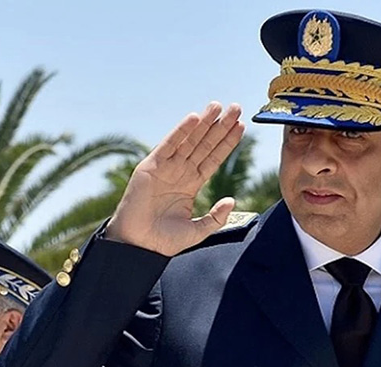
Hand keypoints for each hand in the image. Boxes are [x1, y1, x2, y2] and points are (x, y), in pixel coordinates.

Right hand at [106, 102, 244, 255]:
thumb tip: (231, 200)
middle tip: (236, 107)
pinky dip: (181, 131)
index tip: (242, 127)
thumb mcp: (197, 230)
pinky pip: (168, 145)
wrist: (137, 246)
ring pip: (190, 140)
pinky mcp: (151, 167)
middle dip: (220, 126)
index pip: (214, 158)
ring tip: (219, 106)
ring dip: (204, 123)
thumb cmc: (163, 240)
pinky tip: (194, 118)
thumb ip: (215, 217)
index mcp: (191, 184)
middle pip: (205, 144)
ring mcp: (166, 168)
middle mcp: (180, 172)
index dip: (228, 143)